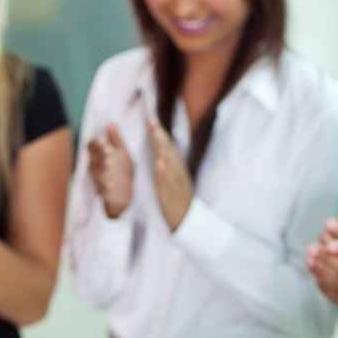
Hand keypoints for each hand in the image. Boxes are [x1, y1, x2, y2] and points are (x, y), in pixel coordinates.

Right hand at [88, 123, 133, 218]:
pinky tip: (110, 185)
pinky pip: (101, 189)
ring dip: (102, 167)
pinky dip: (105, 187)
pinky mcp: (103, 191)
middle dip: (99, 154)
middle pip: (93, 158)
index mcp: (100, 155)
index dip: (95, 144)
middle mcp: (96, 166)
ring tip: (109, 163)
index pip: (92, 147)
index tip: (101, 141)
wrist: (126, 193)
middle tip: (107, 150)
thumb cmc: (123, 170)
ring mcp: (99, 179)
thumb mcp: (122, 153)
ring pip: (96, 172)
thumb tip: (112, 124)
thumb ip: (116, 140)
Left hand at [146, 115, 193, 230]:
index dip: (159, 133)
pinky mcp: (171, 196)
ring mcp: (175, 183)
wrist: (187, 220)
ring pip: (169, 163)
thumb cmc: (178, 198)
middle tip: (151, 120)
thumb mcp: (175, 178)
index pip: (167, 146)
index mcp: (176, 167)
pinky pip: (167, 183)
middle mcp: (177, 172)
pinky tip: (158, 163)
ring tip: (155, 135)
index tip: (150, 118)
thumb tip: (160, 150)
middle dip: (159, 135)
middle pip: (168, 150)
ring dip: (161, 148)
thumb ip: (168, 164)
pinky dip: (163, 173)